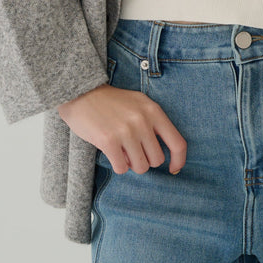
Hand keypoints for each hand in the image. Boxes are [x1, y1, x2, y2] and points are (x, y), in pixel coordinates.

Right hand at [57, 84, 186, 174]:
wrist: (83, 93)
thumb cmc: (112, 101)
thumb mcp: (139, 103)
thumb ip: (154, 123)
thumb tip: (165, 154)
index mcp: (154, 111)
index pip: (178, 143)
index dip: (179, 160)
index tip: (173, 169)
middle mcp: (143, 121)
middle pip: (157, 160)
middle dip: (146, 159)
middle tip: (133, 150)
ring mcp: (126, 131)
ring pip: (141, 167)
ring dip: (131, 164)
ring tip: (122, 150)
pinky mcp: (109, 141)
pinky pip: (122, 169)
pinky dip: (118, 165)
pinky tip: (112, 153)